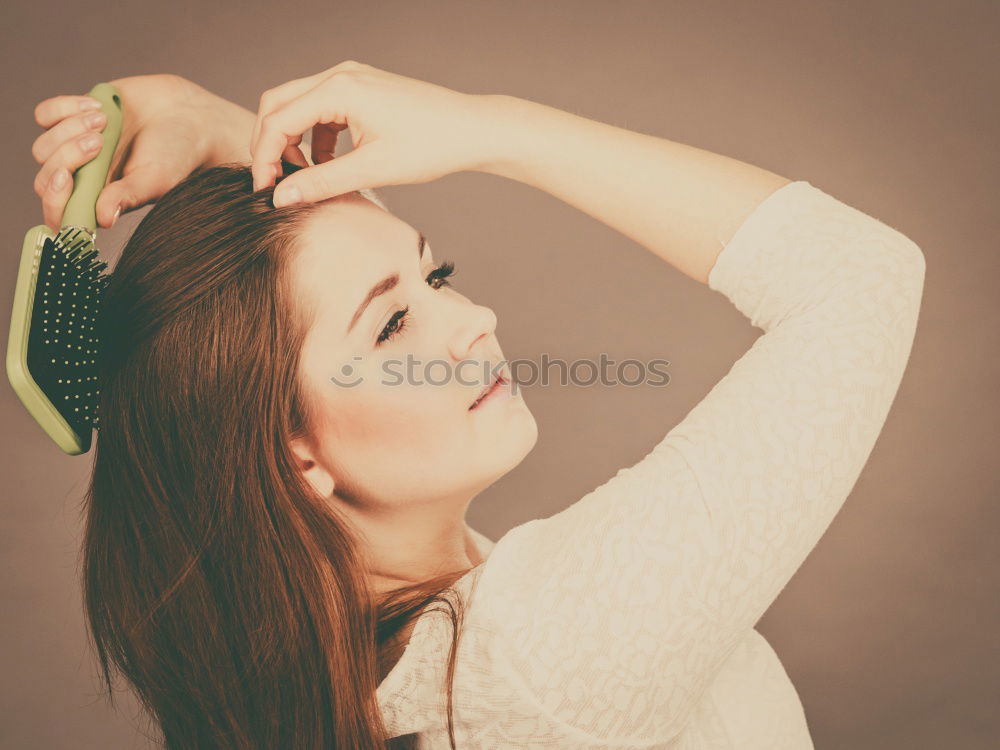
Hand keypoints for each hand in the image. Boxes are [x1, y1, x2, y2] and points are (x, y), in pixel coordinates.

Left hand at [31, 74, 221, 231]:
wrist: (186, 115)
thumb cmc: (176, 155)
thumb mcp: (156, 180)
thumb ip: (127, 196)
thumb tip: (104, 219)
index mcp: (100, 202)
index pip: (61, 215)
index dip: (54, 201)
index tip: (67, 178)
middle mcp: (82, 179)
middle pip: (46, 179)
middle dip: (66, 157)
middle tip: (100, 142)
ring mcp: (72, 149)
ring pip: (43, 147)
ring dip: (70, 130)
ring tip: (106, 120)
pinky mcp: (70, 118)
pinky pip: (45, 115)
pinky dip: (66, 107)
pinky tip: (99, 106)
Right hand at [249, 61, 499, 205]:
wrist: (471, 130)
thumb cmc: (430, 145)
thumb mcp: (372, 170)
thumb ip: (322, 183)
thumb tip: (281, 197)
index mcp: (339, 89)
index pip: (277, 121)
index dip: (264, 158)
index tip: (264, 190)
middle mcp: (340, 76)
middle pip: (278, 104)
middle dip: (270, 144)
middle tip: (273, 182)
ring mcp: (352, 79)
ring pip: (299, 105)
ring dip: (293, 140)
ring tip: (304, 177)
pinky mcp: (363, 90)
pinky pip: (323, 110)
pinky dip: (316, 136)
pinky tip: (329, 165)